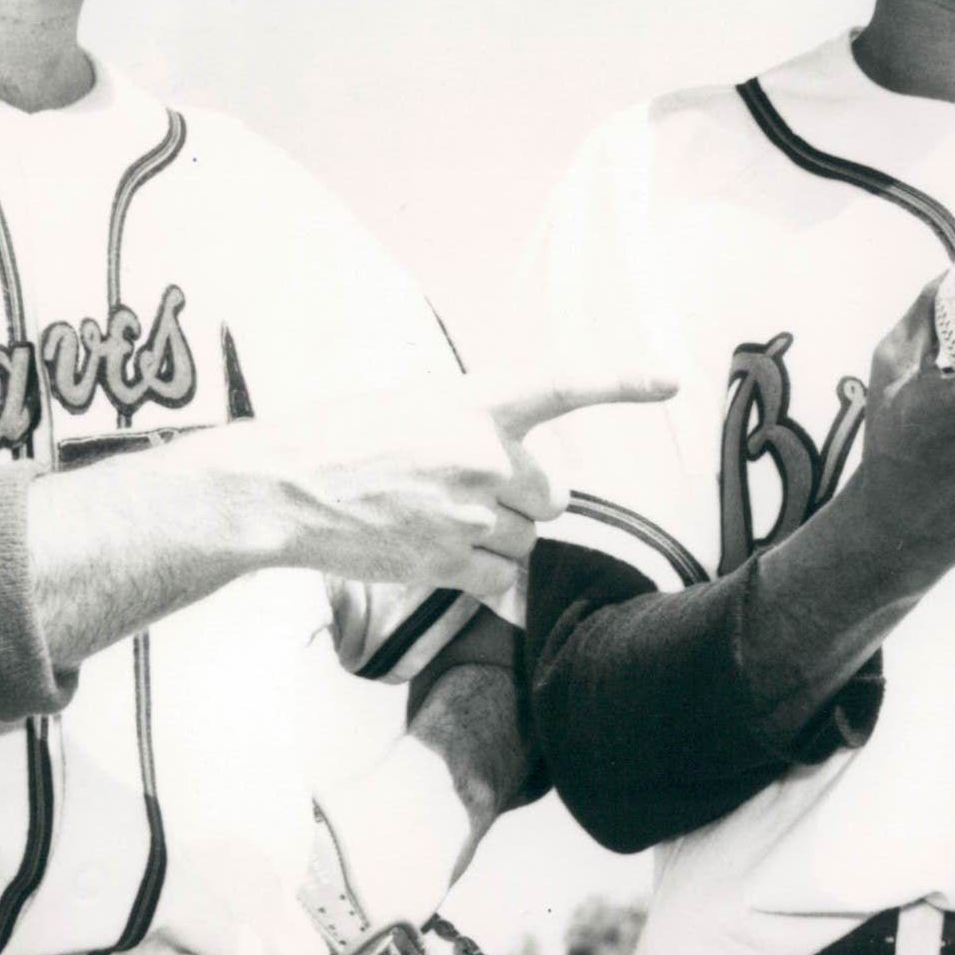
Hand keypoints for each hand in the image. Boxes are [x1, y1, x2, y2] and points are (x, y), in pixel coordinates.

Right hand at [214, 367, 672, 604]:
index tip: (670, 378)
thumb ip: (474, 426)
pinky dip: (479, 571)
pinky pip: (500, 577)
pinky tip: (432, 548)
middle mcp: (484, 455)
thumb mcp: (415, 405)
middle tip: (466, 490)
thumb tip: (511, 458)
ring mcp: (470, 513)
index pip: (563, 384)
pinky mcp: (450, 562)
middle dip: (522, 499)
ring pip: (526, 538)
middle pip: (550, 495)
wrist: (283, 488)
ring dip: (497, 535)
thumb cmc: (341, 439)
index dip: (621, 380)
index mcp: (476, 404)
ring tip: (435, 517)